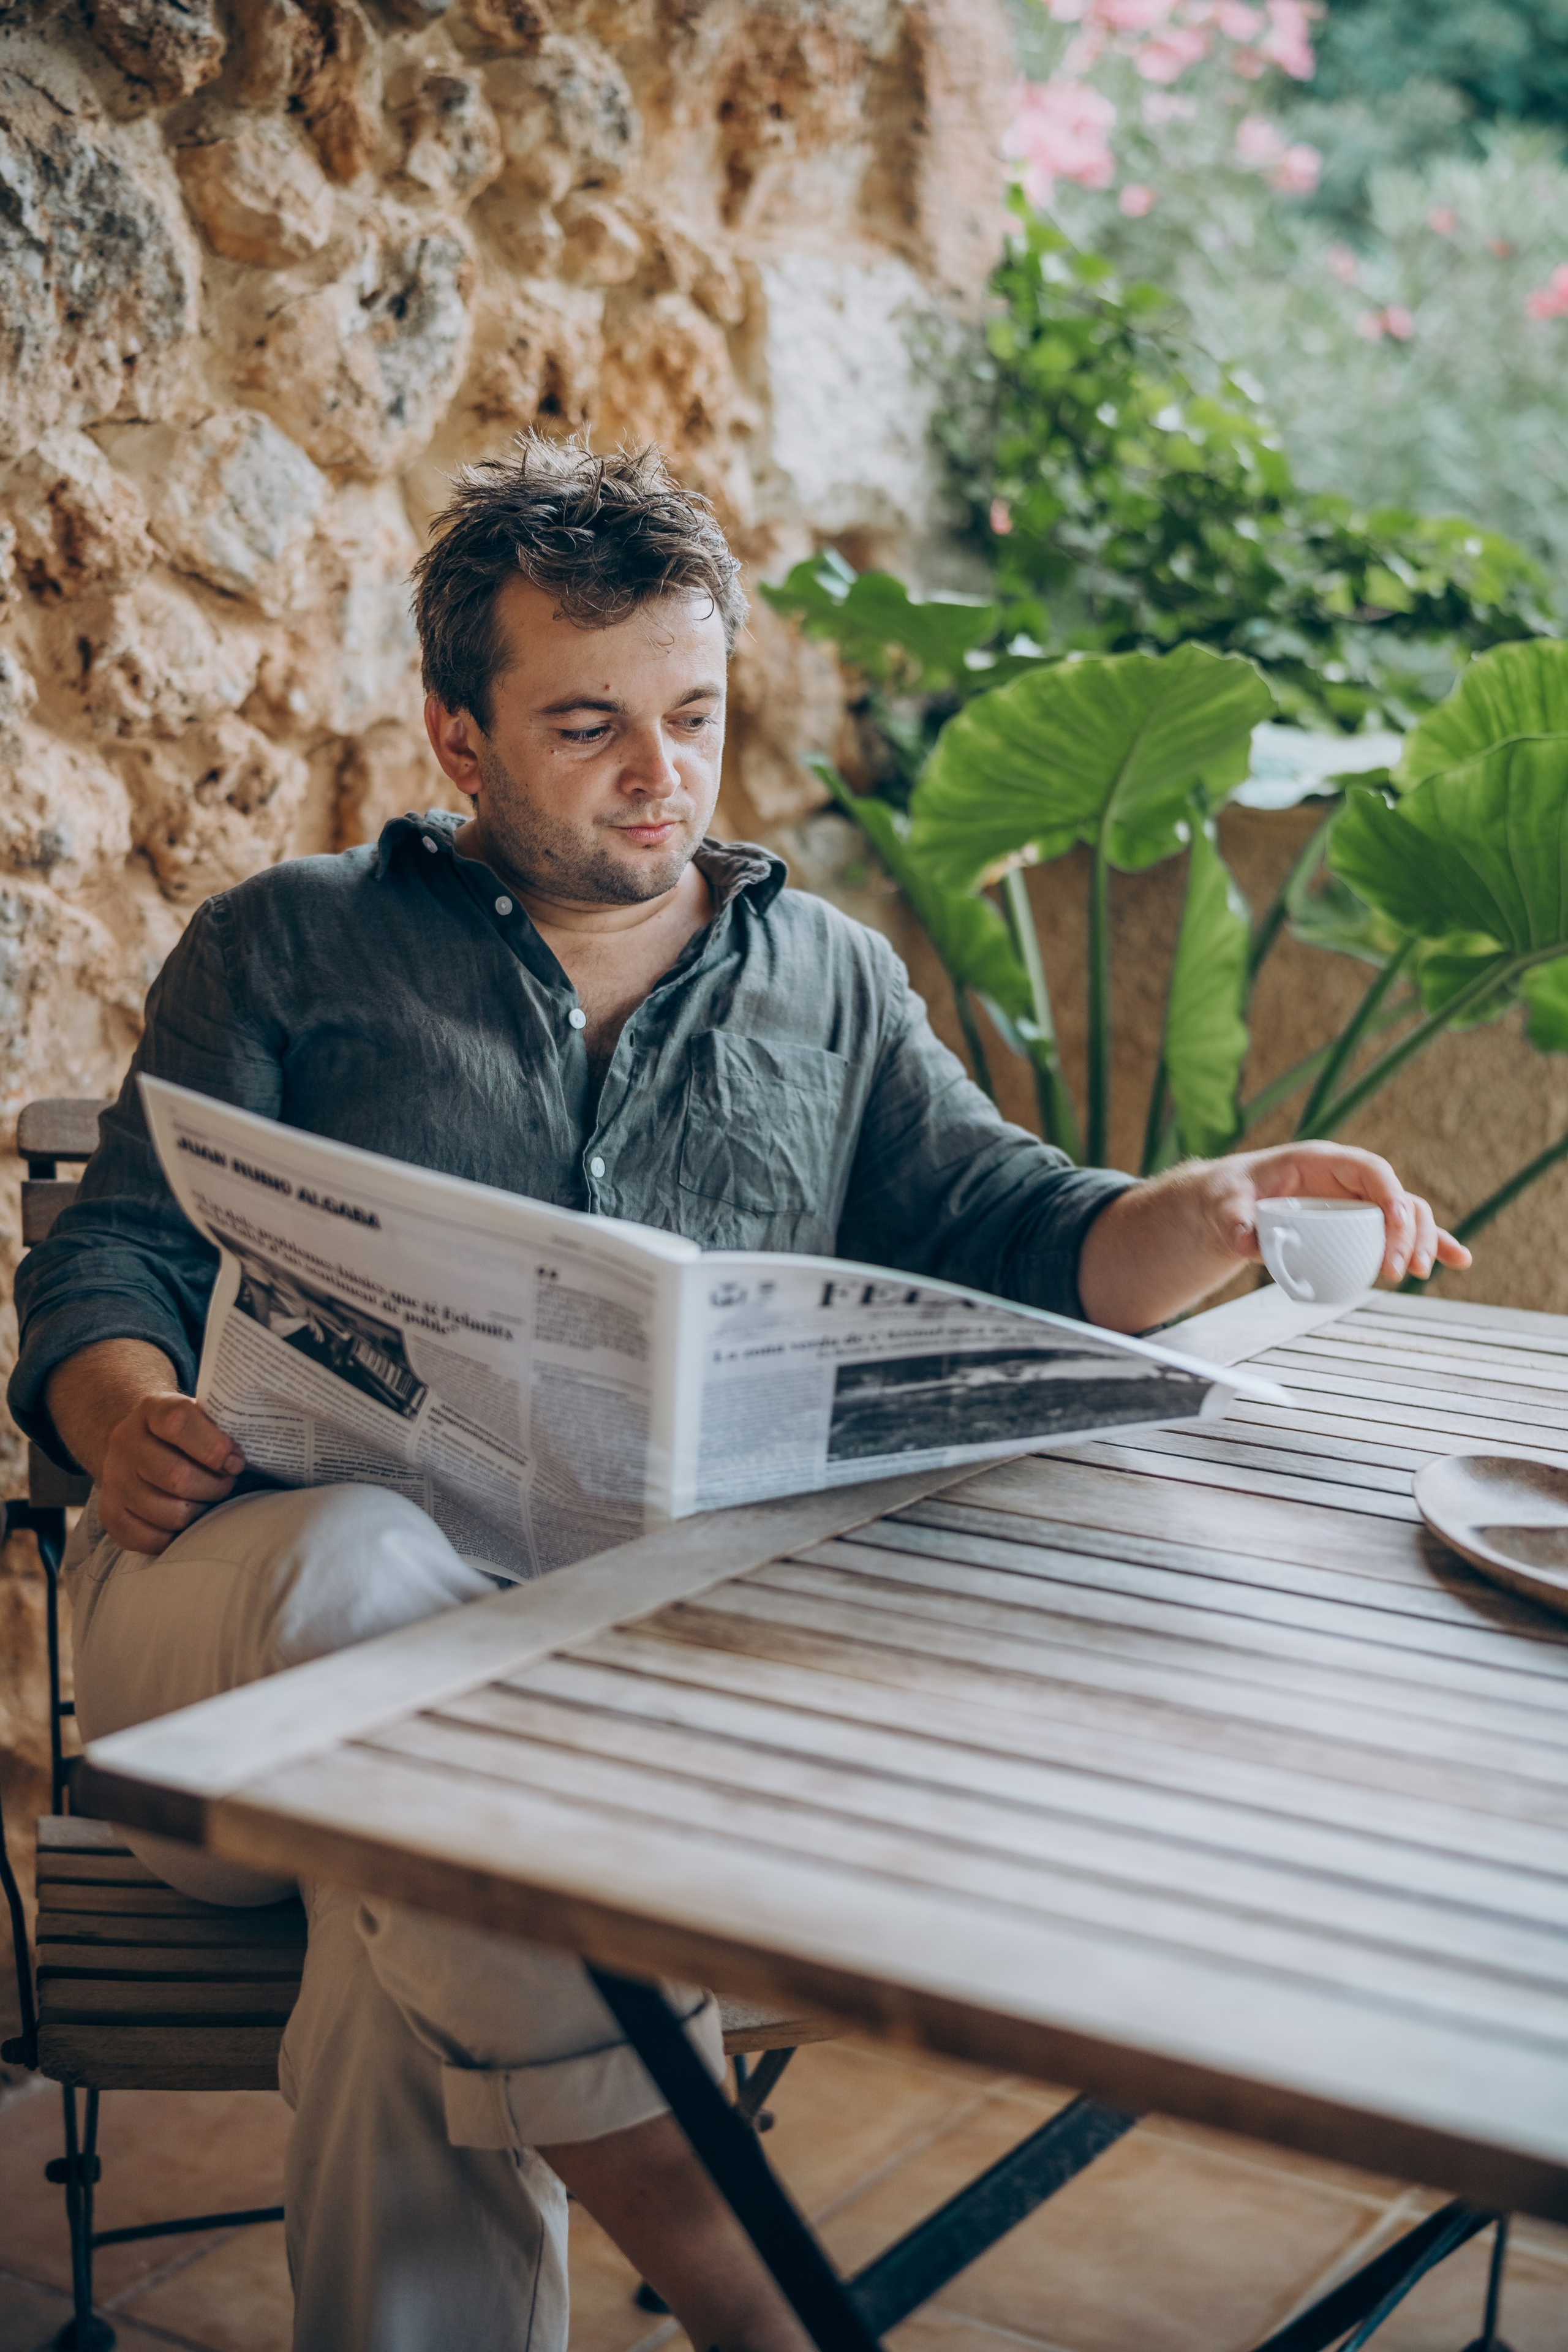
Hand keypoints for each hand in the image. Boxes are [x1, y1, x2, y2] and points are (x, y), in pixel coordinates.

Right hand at [45, 1339, 244, 1556]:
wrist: (139, 1444)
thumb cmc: (188, 1434)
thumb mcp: (203, 1416)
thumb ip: (225, 1427)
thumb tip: (267, 1448)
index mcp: (152, 1409)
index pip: (179, 1422)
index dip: (215, 1447)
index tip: (236, 1461)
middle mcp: (125, 1442)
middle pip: (177, 1477)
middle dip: (215, 1487)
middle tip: (227, 1483)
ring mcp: (114, 1480)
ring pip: (170, 1513)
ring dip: (201, 1512)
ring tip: (209, 1500)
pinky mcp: (110, 1514)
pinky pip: (151, 1539)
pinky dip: (177, 1537)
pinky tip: (187, 1520)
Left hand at [1193, 1141, 1470, 1286]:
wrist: (1226, 1205)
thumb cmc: (1229, 1195)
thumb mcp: (1223, 1205)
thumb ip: (1234, 1221)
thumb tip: (1247, 1244)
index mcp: (1320, 1161)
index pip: (1370, 1169)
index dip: (1389, 1193)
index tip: (1395, 1224)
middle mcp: (1346, 1180)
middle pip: (1395, 1196)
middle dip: (1408, 1230)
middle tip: (1397, 1270)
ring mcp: (1356, 1203)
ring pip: (1406, 1215)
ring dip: (1423, 1241)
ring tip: (1420, 1272)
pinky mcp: (1358, 1225)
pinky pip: (1399, 1233)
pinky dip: (1429, 1245)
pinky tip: (1458, 1260)